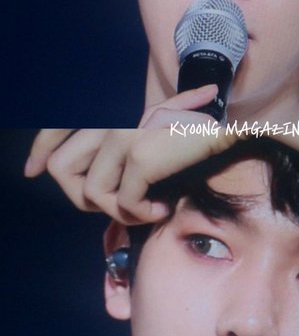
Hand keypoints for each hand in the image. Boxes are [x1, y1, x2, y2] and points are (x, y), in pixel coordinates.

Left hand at [24, 85, 236, 222]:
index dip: (40, 150)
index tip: (30, 168)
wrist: (230, 134)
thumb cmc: (195, 144)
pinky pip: (124, 204)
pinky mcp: (140, 157)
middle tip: (116, 206)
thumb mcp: (153, 143)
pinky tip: (163, 210)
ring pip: (91, 195)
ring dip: (120, 211)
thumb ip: (122, 155)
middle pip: (62, 170)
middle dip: (85, 198)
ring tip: (149, 207)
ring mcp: (124, 139)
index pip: (57, 131)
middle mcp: (111, 125)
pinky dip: (143, 215)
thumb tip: (97, 190)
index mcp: (112, 120)